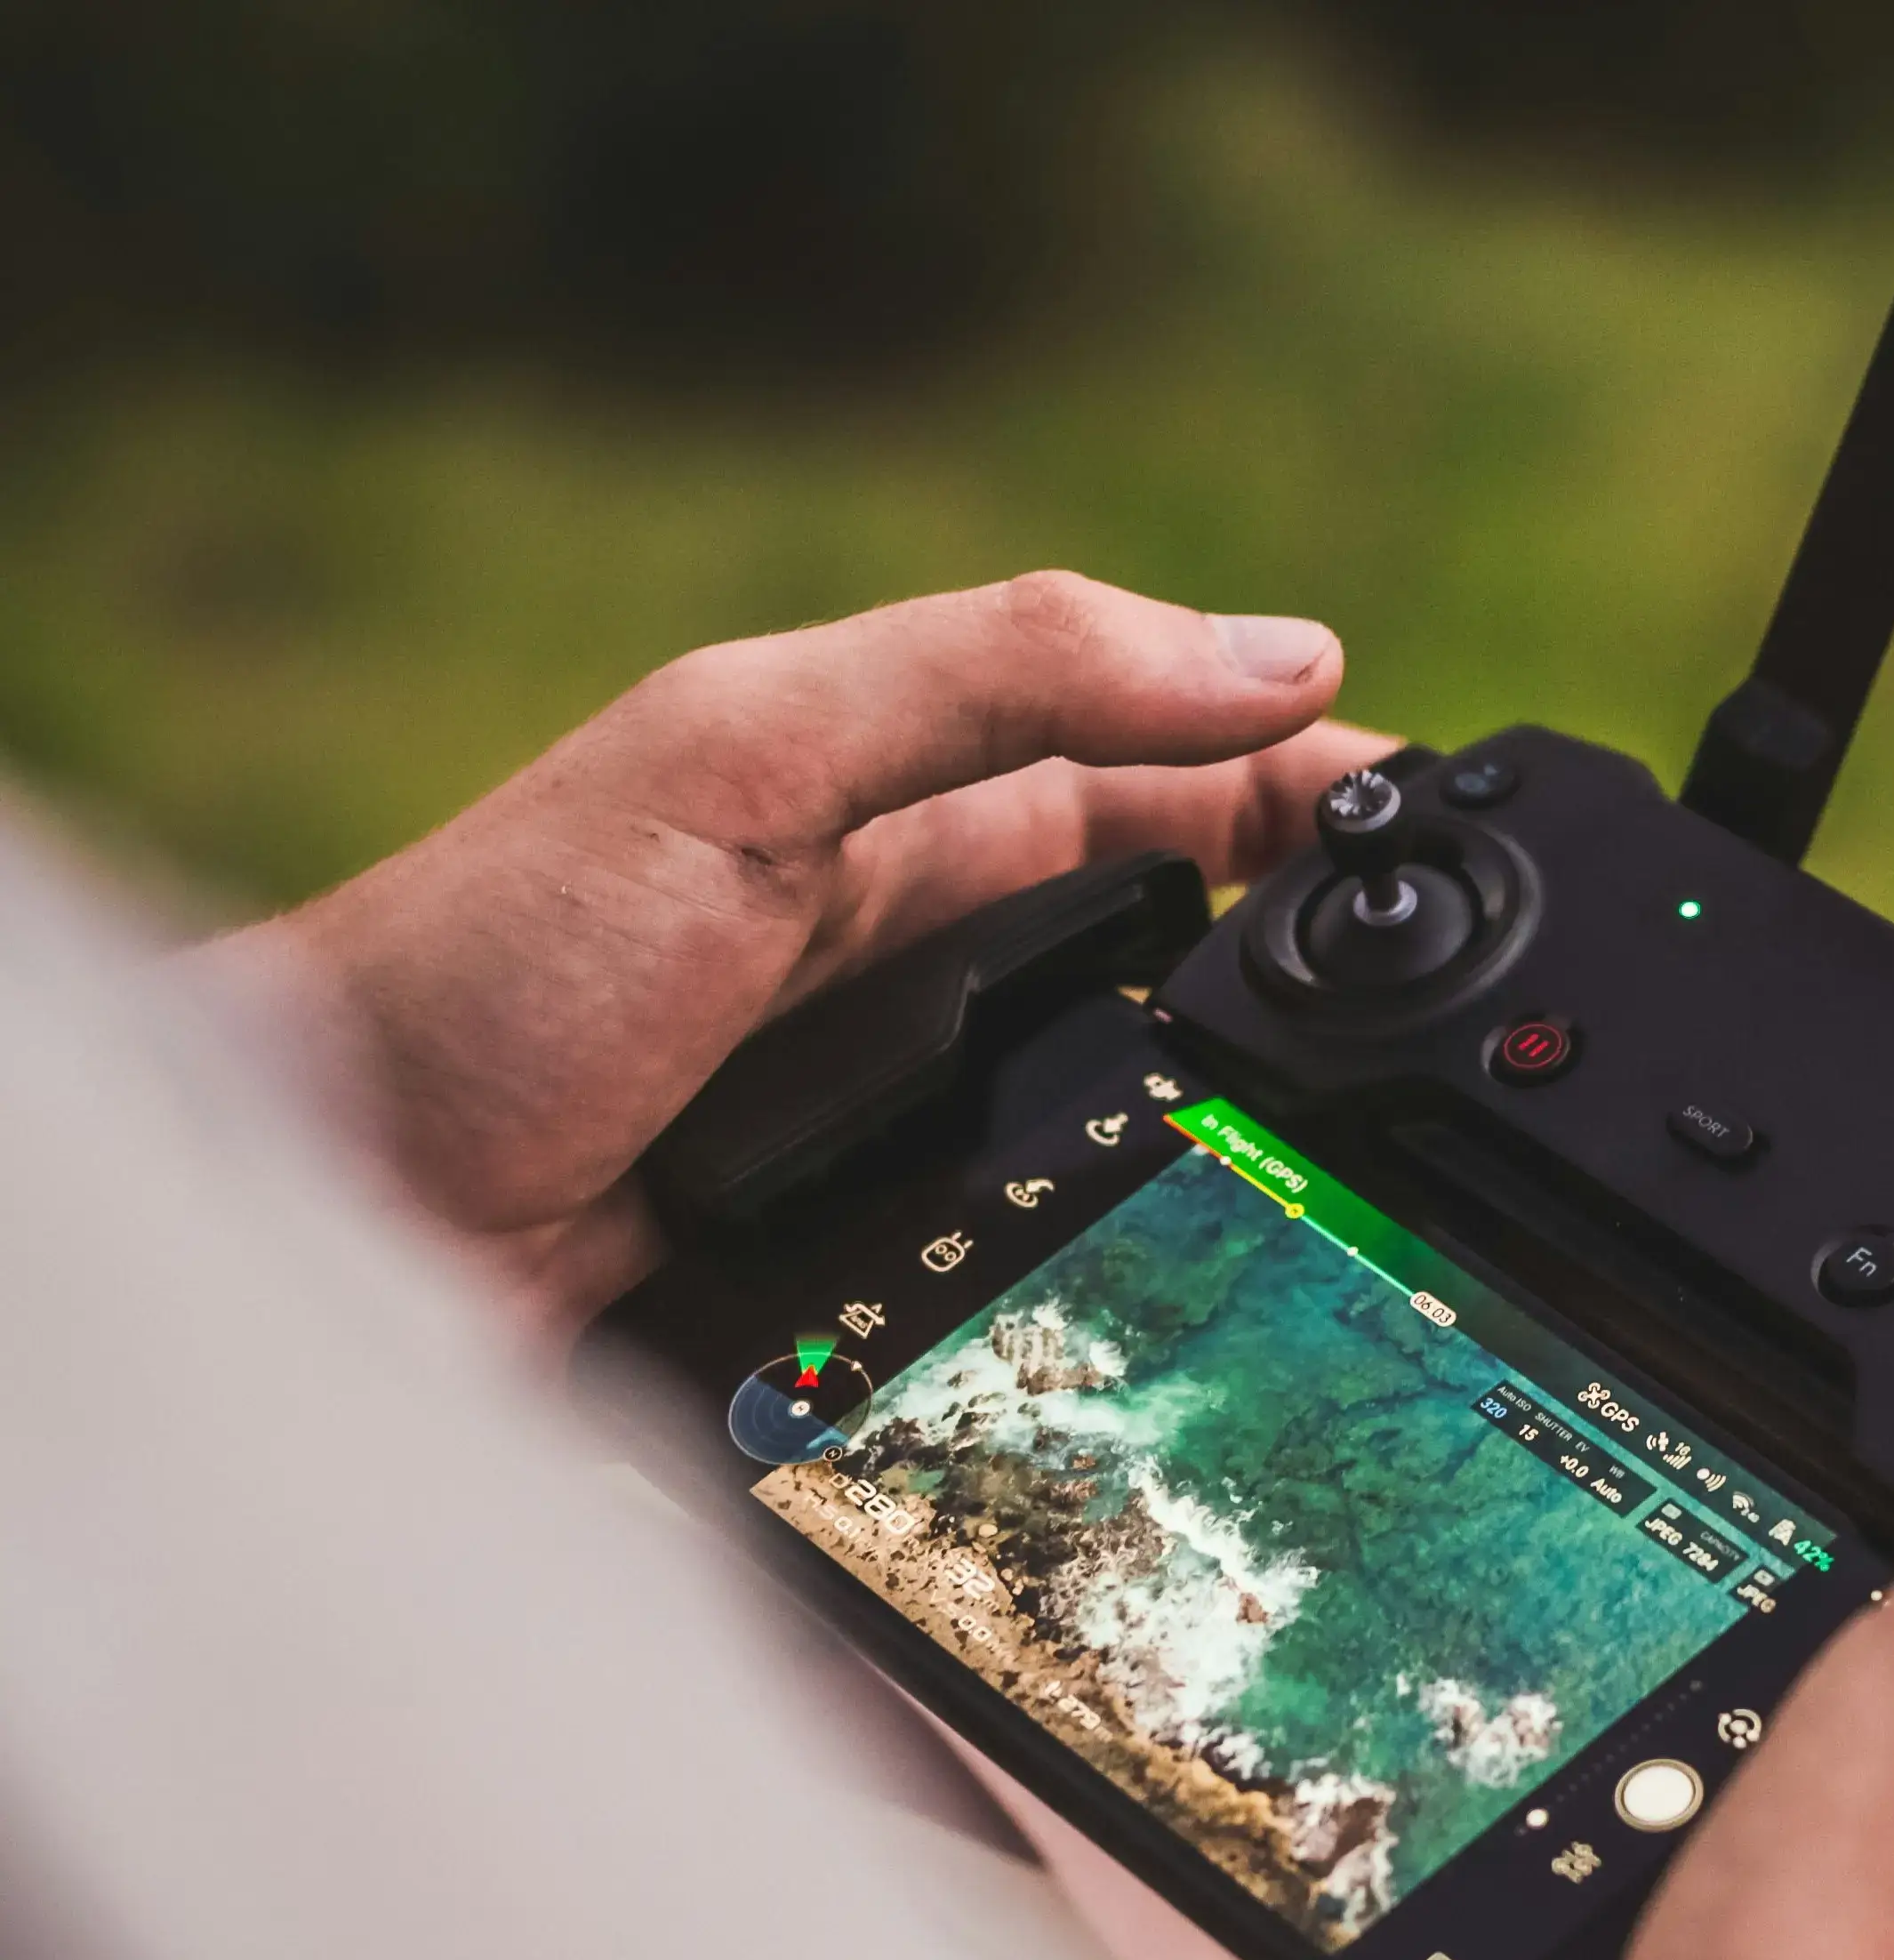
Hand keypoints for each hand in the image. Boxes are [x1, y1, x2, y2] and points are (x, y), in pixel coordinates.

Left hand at [214, 573, 1391, 1322]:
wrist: (348, 1215)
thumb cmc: (506, 964)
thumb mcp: (749, 753)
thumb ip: (998, 678)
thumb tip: (1281, 663)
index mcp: (908, 810)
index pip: (1168, 773)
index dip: (1311, 784)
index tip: (1456, 822)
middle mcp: (930, 965)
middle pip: (1187, 946)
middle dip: (1329, 962)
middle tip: (1470, 1013)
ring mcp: (920, 1126)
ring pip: (1147, 1113)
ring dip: (1269, 1127)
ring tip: (1403, 1159)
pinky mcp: (902, 1270)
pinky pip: (1071, 1252)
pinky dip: (1168, 1257)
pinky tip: (1243, 1287)